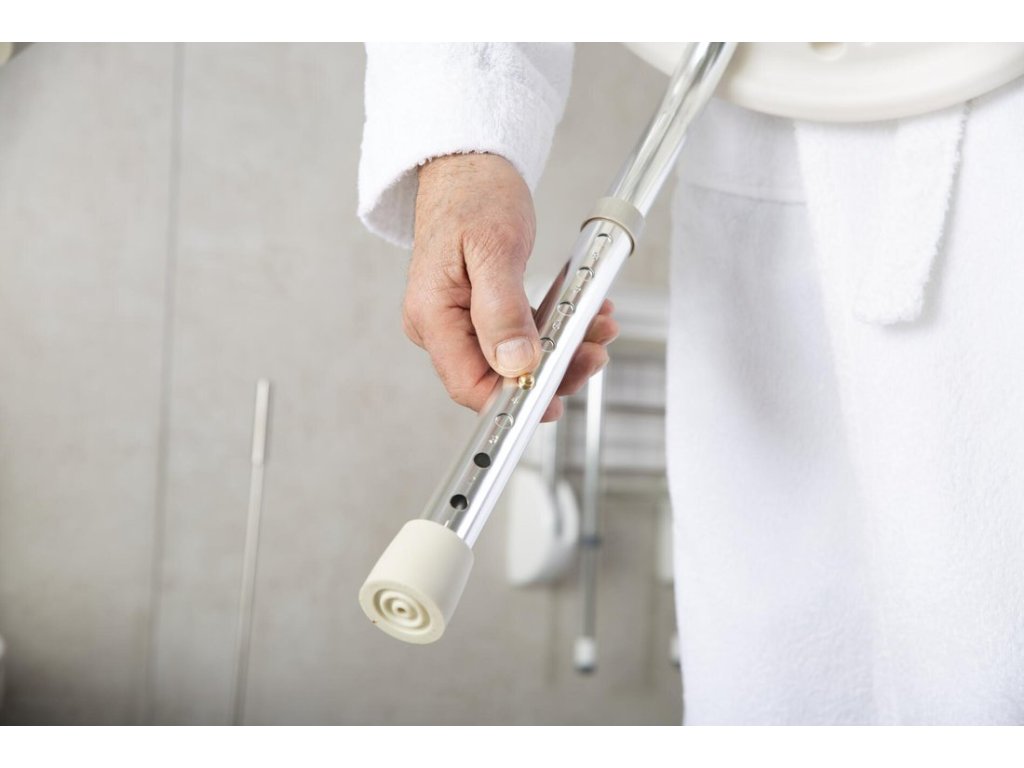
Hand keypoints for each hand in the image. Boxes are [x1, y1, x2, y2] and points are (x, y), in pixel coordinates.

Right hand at [404, 153, 616, 420]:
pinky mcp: (482, 310)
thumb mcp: (494, 249)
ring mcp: (461, 319)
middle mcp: (442, 325)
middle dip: (551, 372)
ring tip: (598, 329)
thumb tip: (514, 363)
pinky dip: (555, 330)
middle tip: (592, 354)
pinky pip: (521, 335)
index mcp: (432, 315)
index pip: (468, 383)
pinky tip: (584, 317)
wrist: (469, 163)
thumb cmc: (473, 194)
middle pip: (496, 377)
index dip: (512, 400)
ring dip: (562, 350)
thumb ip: (502, 310)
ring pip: (515, 359)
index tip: (553, 398)